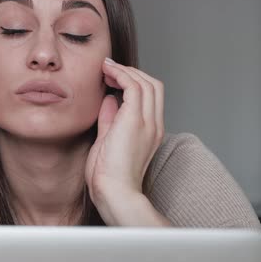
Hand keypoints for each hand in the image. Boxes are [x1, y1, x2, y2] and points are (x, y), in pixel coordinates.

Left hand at [85, 58, 164, 223]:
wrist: (115, 193)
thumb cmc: (108, 176)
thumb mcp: (107, 140)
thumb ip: (110, 119)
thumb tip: (109, 99)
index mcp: (150, 131)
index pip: (151, 97)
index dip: (134, 81)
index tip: (112, 77)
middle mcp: (154, 125)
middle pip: (153, 85)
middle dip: (132, 72)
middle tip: (109, 69)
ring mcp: (147, 123)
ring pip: (146, 82)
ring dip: (125, 70)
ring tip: (106, 68)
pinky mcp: (135, 121)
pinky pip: (134, 87)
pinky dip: (121, 74)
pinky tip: (107, 72)